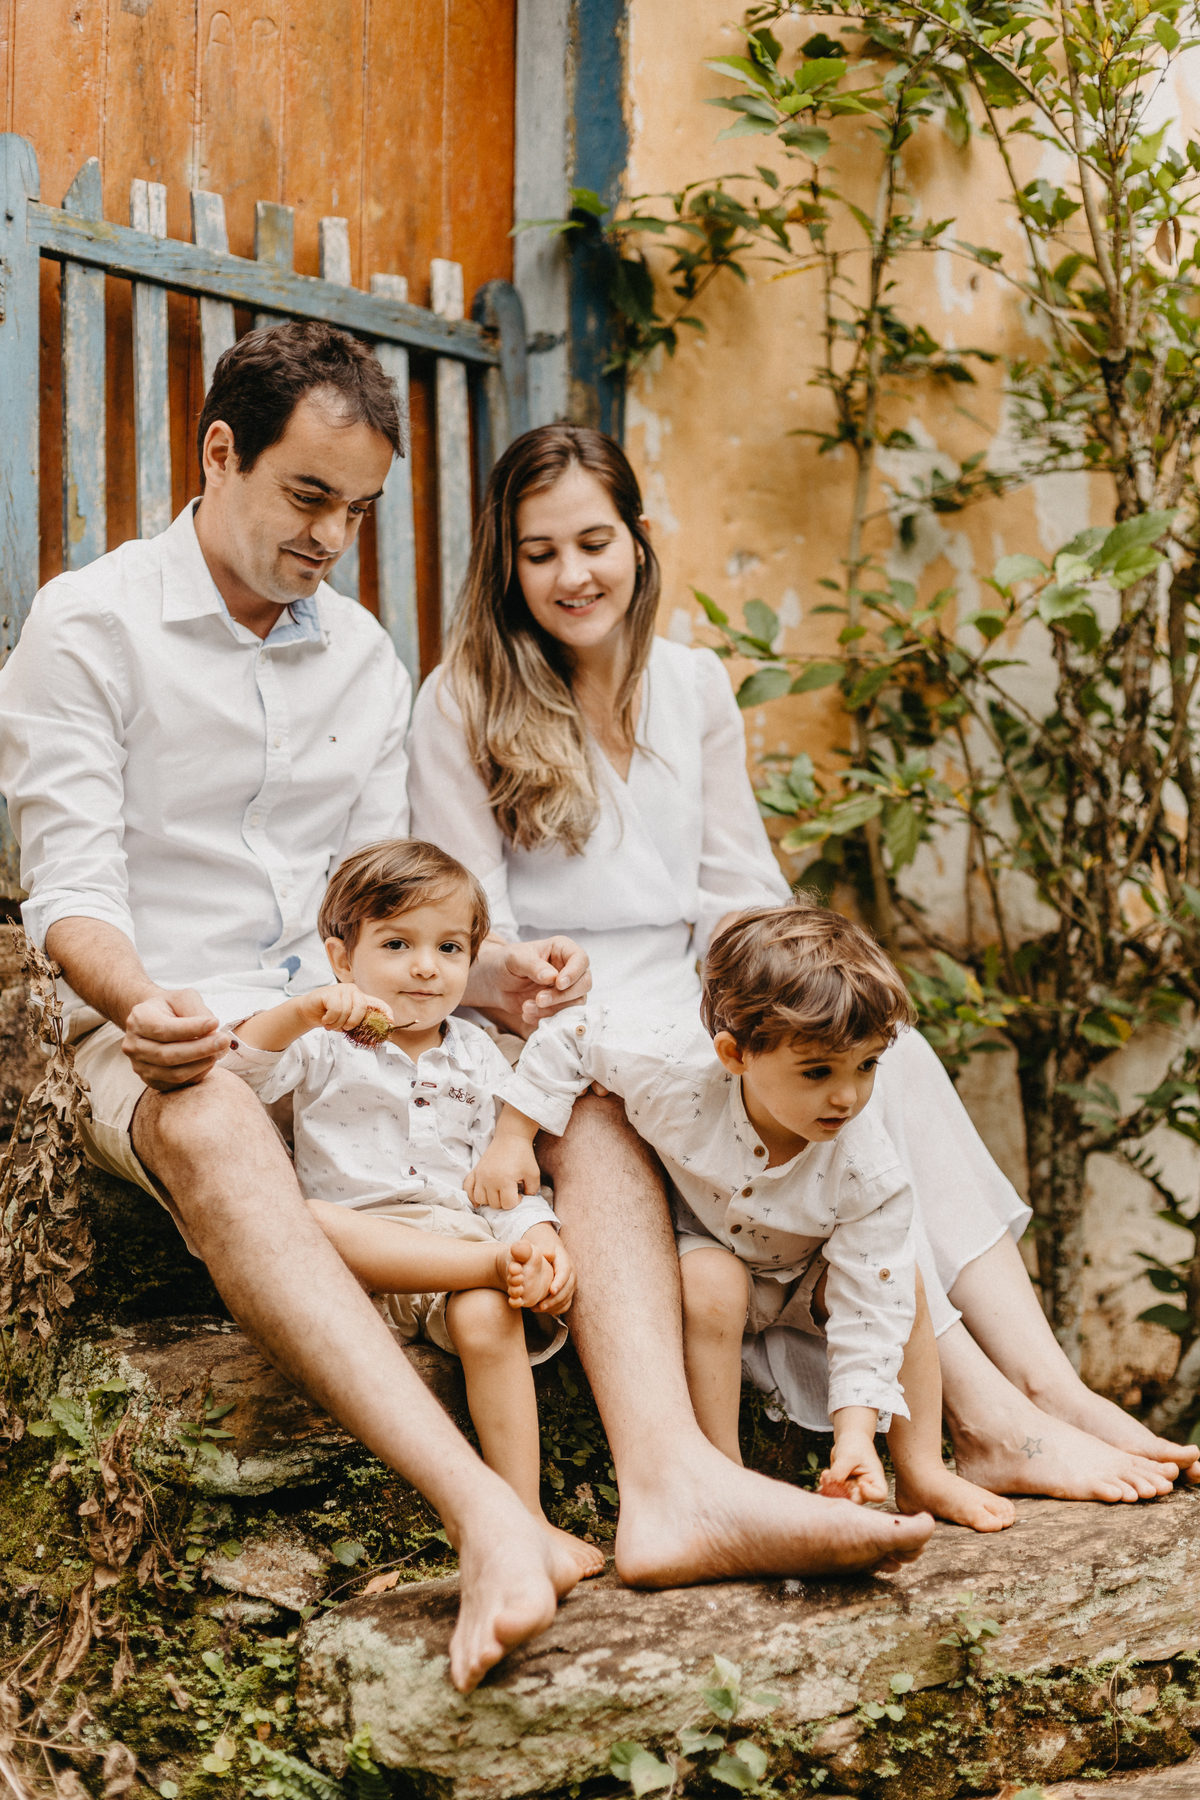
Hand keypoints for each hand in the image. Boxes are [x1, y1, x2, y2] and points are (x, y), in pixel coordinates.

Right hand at [122, 988, 232, 1090]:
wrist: (156, 1021)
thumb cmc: (172, 1008)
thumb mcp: (183, 998)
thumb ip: (196, 1010)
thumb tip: (211, 1030)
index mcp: (138, 1019)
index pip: (164, 1029)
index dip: (191, 1029)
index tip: (215, 1022)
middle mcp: (133, 1045)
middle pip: (168, 1055)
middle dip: (200, 1049)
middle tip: (225, 1041)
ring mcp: (139, 1066)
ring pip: (173, 1073)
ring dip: (201, 1064)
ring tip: (220, 1051)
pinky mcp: (151, 1081)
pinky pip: (177, 1084)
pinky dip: (197, 1075)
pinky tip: (209, 1061)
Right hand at [297, 984, 393, 1034]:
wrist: (308, 1012)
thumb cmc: (330, 1016)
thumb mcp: (346, 1021)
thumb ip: (359, 1023)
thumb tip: (374, 1033)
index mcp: (360, 998)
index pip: (378, 1003)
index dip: (387, 1012)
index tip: (391, 1022)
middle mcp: (353, 991)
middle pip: (362, 1008)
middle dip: (352, 1022)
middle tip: (343, 1028)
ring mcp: (341, 989)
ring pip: (346, 1011)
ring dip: (337, 1023)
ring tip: (330, 1024)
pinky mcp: (329, 992)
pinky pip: (335, 1009)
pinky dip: (330, 1019)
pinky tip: (325, 1019)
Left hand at [464, 935, 590, 1036]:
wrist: (495, 983)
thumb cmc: (506, 962)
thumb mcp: (515, 959)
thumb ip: (533, 966)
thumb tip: (552, 978)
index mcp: (562, 950)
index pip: (581, 959)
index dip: (574, 973)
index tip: (558, 984)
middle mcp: (569, 969)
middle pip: (584, 984)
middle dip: (562, 996)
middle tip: (539, 999)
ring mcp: (566, 989)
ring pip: (575, 1003)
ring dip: (552, 1009)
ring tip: (526, 1007)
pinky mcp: (559, 1006)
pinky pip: (563, 1016)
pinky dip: (546, 1018)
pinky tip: (527, 1015)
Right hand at [464, 1137, 543, 1210]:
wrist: (511, 1138)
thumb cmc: (523, 1155)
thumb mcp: (534, 1174)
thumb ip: (532, 1191)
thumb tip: (523, 1199)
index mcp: (504, 1181)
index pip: (507, 1204)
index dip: (516, 1201)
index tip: (519, 1192)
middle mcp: (489, 1180)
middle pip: (494, 1204)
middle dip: (504, 1200)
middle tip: (510, 1190)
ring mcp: (480, 1175)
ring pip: (480, 1199)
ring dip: (490, 1200)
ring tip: (499, 1192)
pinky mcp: (475, 1171)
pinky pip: (468, 1188)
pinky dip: (471, 1195)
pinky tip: (479, 1200)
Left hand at [533, 1236, 575, 1314]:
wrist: (551, 1253)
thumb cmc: (544, 1251)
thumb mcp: (543, 1248)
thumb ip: (545, 1252)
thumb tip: (548, 1254)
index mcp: (566, 1262)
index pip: (565, 1273)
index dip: (560, 1282)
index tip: (551, 1291)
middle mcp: (571, 1275)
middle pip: (567, 1290)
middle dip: (554, 1300)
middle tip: (541, 1306)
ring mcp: (571, 1286)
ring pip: (566, 1300)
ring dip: (552, 1307)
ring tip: (537, 1308)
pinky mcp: (568, 1294)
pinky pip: (565, 1305)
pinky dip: (555, 1310)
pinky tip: (542, 1310)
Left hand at [819, 1432, 888, 1505]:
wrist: (849, 1437)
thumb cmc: (854, 1444)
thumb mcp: (847, 1456)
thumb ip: (839, 1473)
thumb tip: (828, 1488)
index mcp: (875, 1477)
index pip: (880, 1495)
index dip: (870, 1494)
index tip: (860, 1483)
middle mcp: (866, 1485)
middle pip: (857, 1499)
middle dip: (842, 1492)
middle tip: (832, 1481)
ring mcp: (854, 1486)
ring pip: (842, 1496)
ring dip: (831, 1488)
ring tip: (826, 1474)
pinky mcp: (843, 1484)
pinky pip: (834, 1490)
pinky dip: (827, 1484)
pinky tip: (824, 1474)